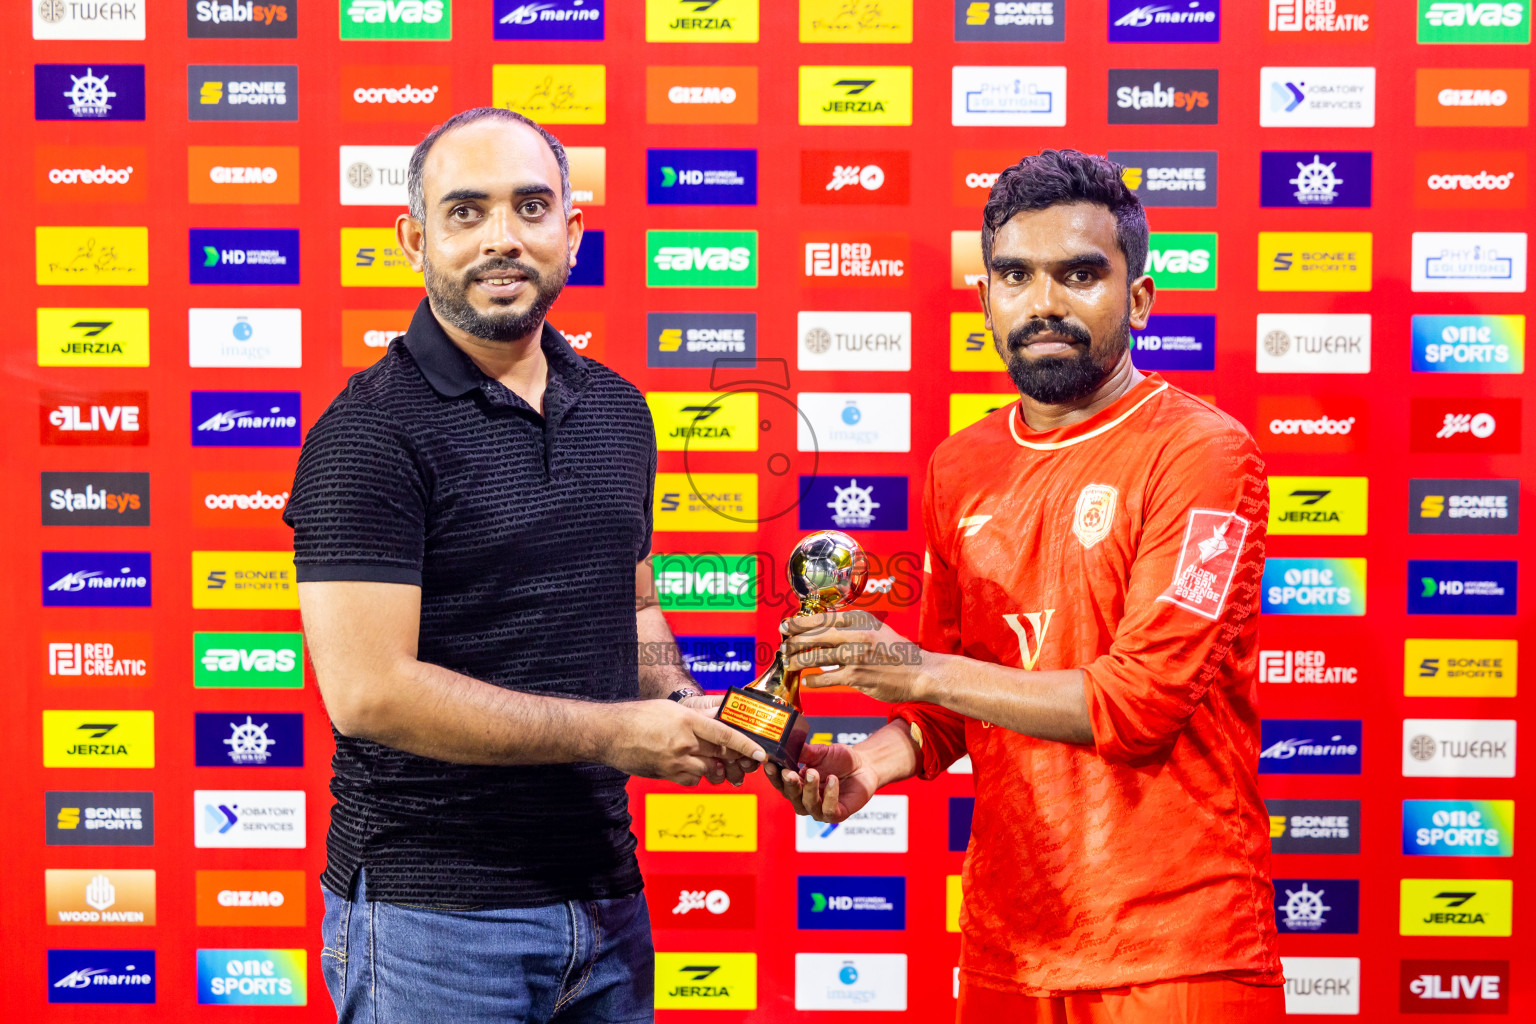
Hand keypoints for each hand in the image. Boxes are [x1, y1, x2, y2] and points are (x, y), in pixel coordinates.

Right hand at [602, 699, 764, 786]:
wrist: (609, 733)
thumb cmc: (639, 716)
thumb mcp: (671, 709)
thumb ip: (698, 715)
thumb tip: (721, 715)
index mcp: (687, 720)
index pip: (724, 734)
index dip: (745, 744)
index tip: (759, 753)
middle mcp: (684, 742)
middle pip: (719, 754)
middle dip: (733, 758)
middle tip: (741, 758)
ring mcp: (674, 761)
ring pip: (708, 771)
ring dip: (714, 768)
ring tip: (712, 761)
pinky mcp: (666, 774)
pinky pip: (691, 780)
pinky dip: (696, 776)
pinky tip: (689, 766)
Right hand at [764, 742, 878, 822]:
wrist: (864, 765)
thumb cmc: (840, 760)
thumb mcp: (819, 752)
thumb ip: (803, 751)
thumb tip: (786, 743)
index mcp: (797, 784)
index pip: (780, 782)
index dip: (773, 775)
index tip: (770, 764)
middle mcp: (805, 799)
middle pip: (791, 796)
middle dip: (789, 784)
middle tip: (789, 773)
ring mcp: (820, 809)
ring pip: (808, 805)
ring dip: (809, 789)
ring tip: (813, 773)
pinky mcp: (837, 814)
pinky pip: (829, 810)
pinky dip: (830, 795)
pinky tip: (833, 780)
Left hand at [781, 610, 929, 703]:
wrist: (920, 672)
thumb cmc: (898, 651)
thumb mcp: (877, 629)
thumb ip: (853, 627)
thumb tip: (825, 630)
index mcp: (861, 620)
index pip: (823, 618)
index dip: (801, 622)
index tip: (786, 625)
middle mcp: (857, 634)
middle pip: (816, 636)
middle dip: (794, 641)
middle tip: (782, 645)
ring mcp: (856, 656)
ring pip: (817, 657)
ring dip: (799, 661)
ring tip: (788, 663)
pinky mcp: (857, 676)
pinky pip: (828, 678)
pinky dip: (814, 680)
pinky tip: (806, 681)